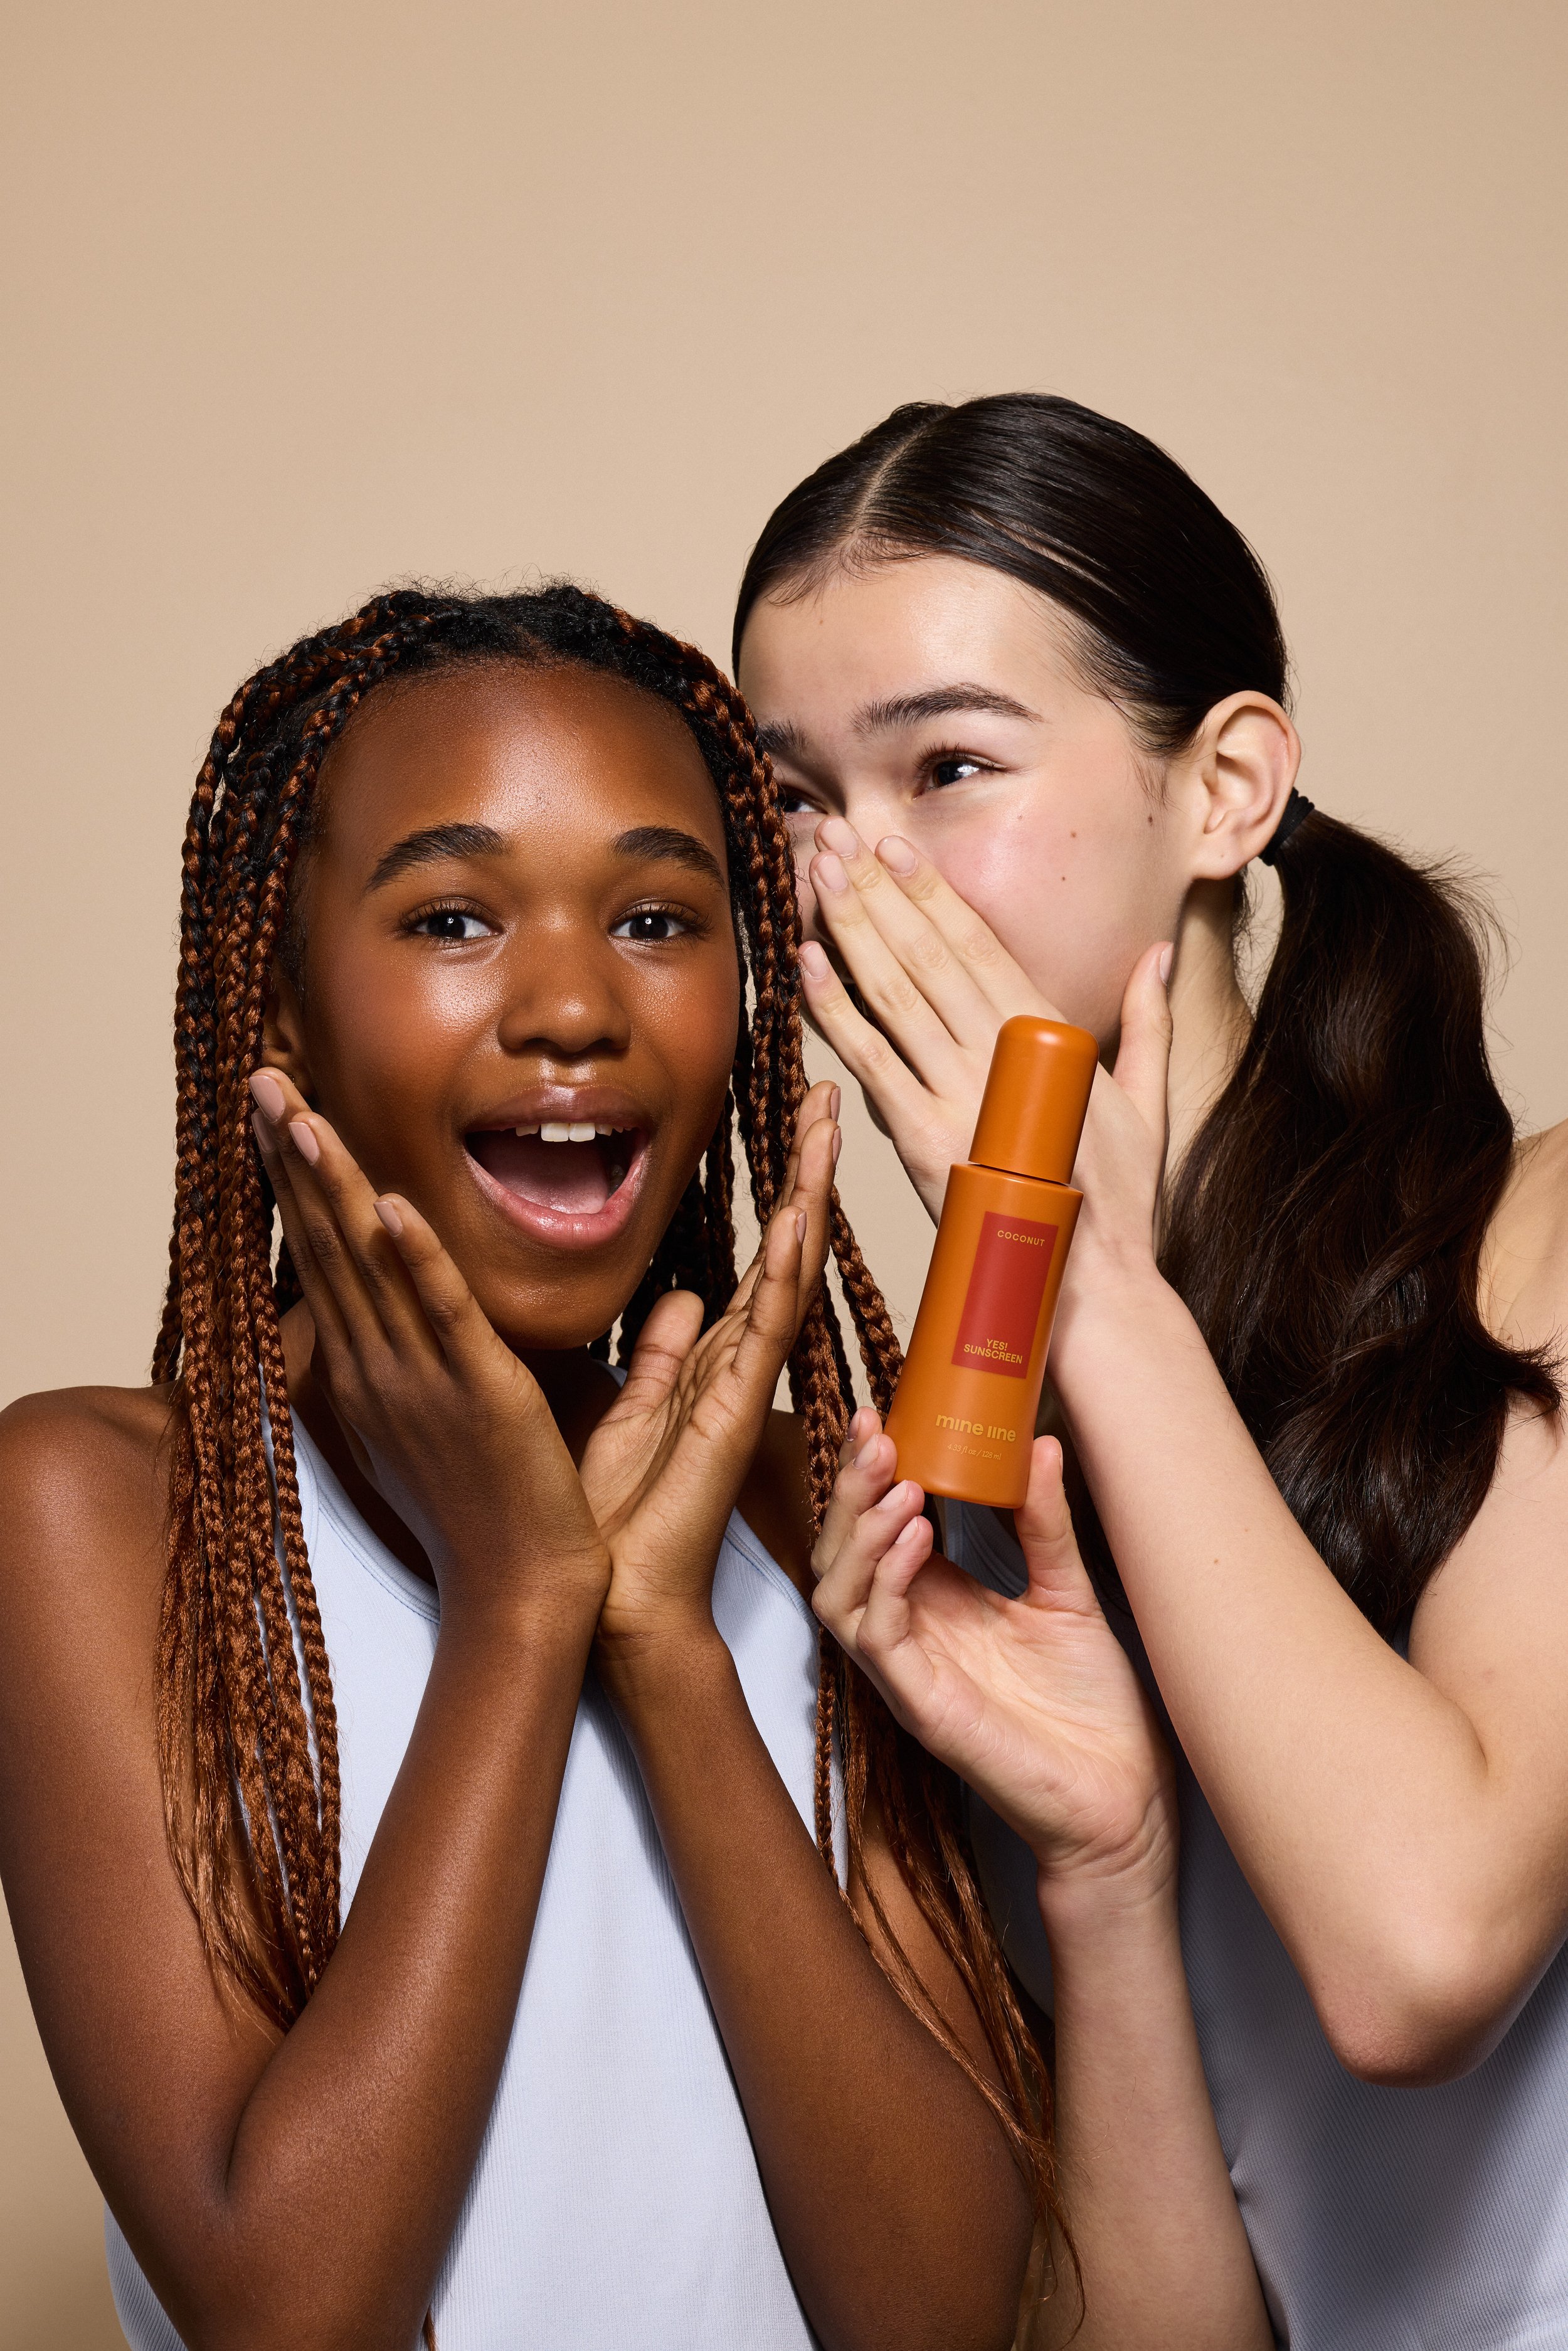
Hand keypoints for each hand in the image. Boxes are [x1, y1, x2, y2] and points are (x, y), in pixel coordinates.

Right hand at [250, 1069, 608, 1632]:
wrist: (522, 1591)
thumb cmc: (483, 1511)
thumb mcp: (425, 1424)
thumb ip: (405, 1358)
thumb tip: (380, 1314)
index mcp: (369, 1372)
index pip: (323, 1256)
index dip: (299, 1181)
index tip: (277, 1113)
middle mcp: (379, 1369)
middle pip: (327, 1245)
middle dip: (296, 1160)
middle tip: (266, 1080)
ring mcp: (423, 1380)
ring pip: (370, 1268)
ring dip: (338, 1189)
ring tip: (306, 1118)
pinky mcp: (481, 1392)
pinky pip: (445, 1316)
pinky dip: (419, 1261)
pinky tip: (396, 1208)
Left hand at [582, 1084, 839, 1683]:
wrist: (613, 1594)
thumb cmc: (614, 1515)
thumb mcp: (628, 1412)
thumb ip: (660, 1357)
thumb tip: (679, 1299)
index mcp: (711, 1360)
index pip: (757, 1259)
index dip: (778, 1192)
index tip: (795, 1124)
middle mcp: (738, 1364)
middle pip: (783, 1251)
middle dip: (806, 1172)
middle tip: (828, 1096)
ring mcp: (743, 1386)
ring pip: (785, 1274)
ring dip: (805, 1198)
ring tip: (825, 1127)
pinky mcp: (733, 1413)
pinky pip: (765, 1331)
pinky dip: (782, 1274)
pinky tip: (796, 1220)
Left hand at [799, 826, 1173, 1303]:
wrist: (1091, 1283)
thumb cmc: (1119, 1200)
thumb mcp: (1148, 1101)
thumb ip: (1147, 1020)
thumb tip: (1158, 953)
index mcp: (1050, 1037)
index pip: (981, 945)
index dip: (932, 892)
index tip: (896, 847)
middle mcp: (999, 1055)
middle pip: (927, 953)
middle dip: (878, 890)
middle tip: (837, 835)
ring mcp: (958, 1094)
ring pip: (893, 992)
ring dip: (848, 927)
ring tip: (814, 874)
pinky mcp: (923, 1138)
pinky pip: (870, 1060)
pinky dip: (834, 1009)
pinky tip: (804, 964)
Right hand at [812, 1420, 1176, 1893]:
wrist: (1124, 1797)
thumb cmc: (1094, 1707)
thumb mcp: (1068, 1591)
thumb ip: (1045, 1523)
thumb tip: (1040, 1442)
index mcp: (937, 1603)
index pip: (876, 1527)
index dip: (867, 1474)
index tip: (881, 1414)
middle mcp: (911, 1633)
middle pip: (841, 1551)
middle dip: (850, 1490)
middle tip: (876, 1435)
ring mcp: (910, 1672)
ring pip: (837, 1592)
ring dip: (858, 1530)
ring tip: (898, 1483)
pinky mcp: (921, 1707)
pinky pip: (875, 1637)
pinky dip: (884, 1582)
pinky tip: (915, 1538)